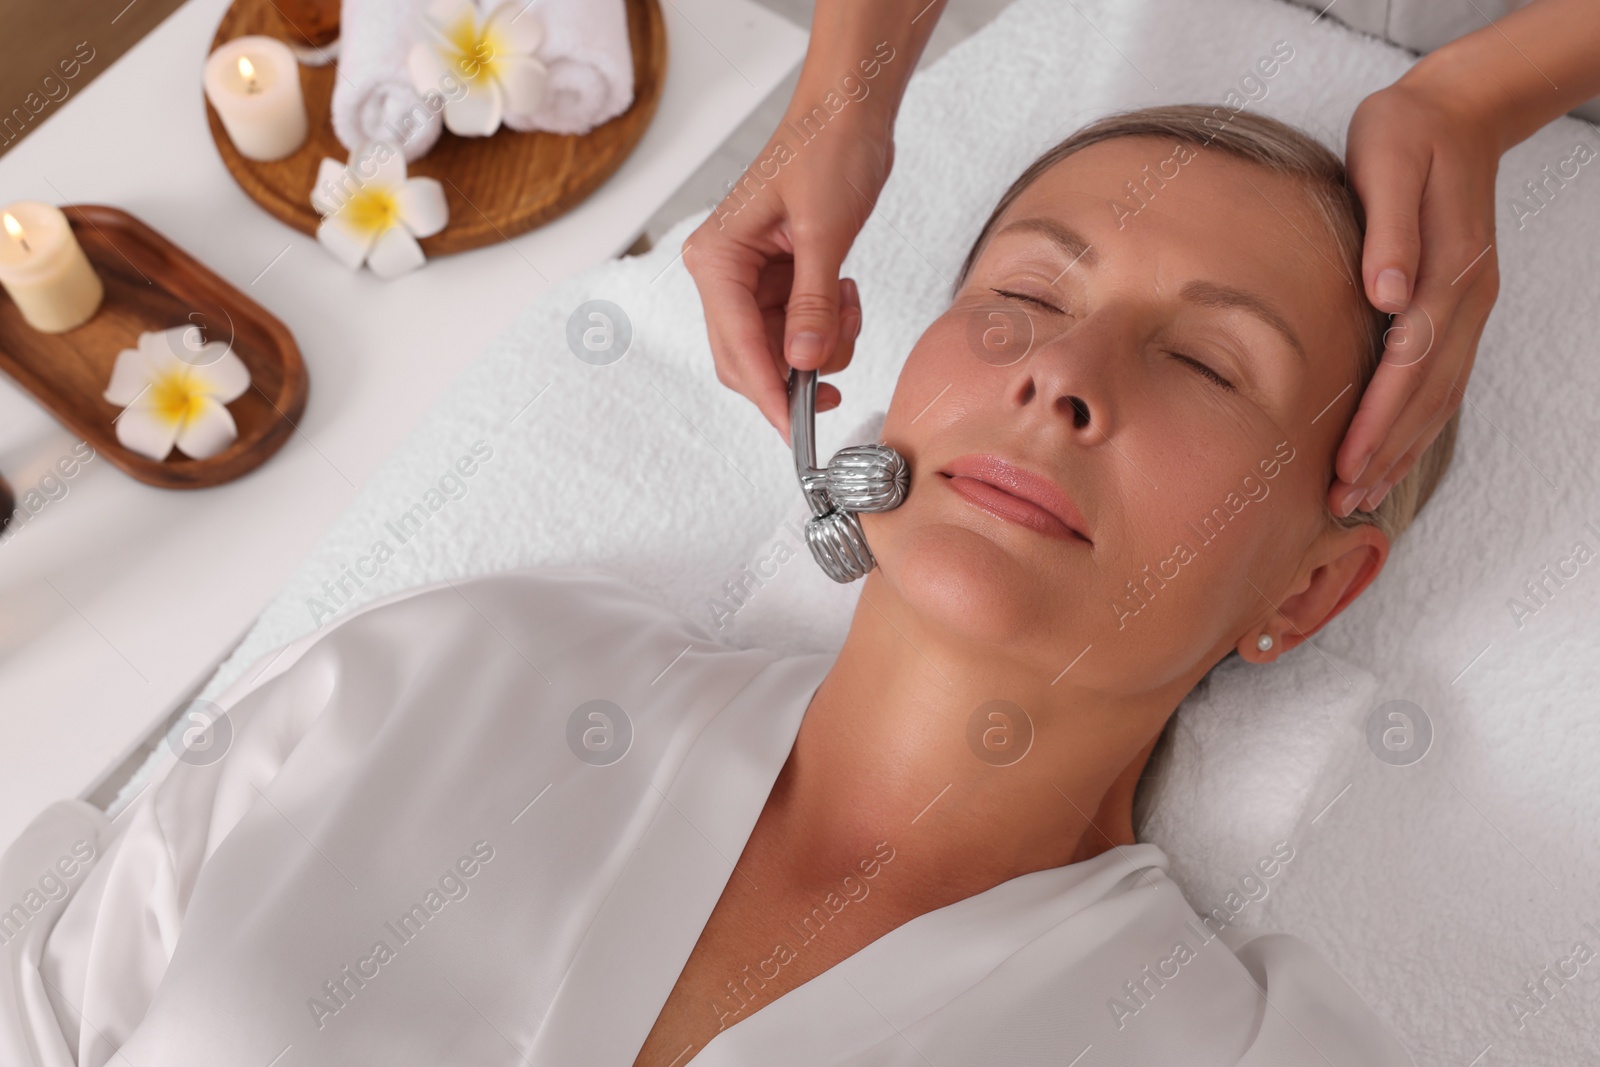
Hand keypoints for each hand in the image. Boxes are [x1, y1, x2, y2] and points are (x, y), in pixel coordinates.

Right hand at [682, 107, 893, 443]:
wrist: (848, 113)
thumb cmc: (828, 151)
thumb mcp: (826, 234)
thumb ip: (813, 306)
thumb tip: (803, 364)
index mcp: (716, 259)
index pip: (737, 346)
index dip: (768, 394)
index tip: (794, 432)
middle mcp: (722, 272)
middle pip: (747, 359)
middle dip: (794, 375)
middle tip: (835, 389)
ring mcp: (748, 279)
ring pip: (776, 350)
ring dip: (819, 347)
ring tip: (848, 305)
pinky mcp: (776, 279)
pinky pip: (796, 329)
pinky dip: (825, 327)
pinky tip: (844, 294)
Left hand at [1332, 63, 1503, 516]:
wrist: (1457, 110)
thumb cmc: (1407, 134)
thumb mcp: (1388, 162)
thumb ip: (1387, 229)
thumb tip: (1385, 293)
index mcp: (1447, 271)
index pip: (1409, 363)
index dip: (1378, 420)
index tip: (1346, 464)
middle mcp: (1465, 298)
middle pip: (1427, 394)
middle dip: (1385, 452)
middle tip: (1342, 501)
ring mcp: (1467, 306)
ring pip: (1439, 395)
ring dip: (1401, 448)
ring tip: (1359, 493)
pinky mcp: (1456, 306)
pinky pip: (1441, 379)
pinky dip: (1416, 422)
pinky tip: (1389, 448)